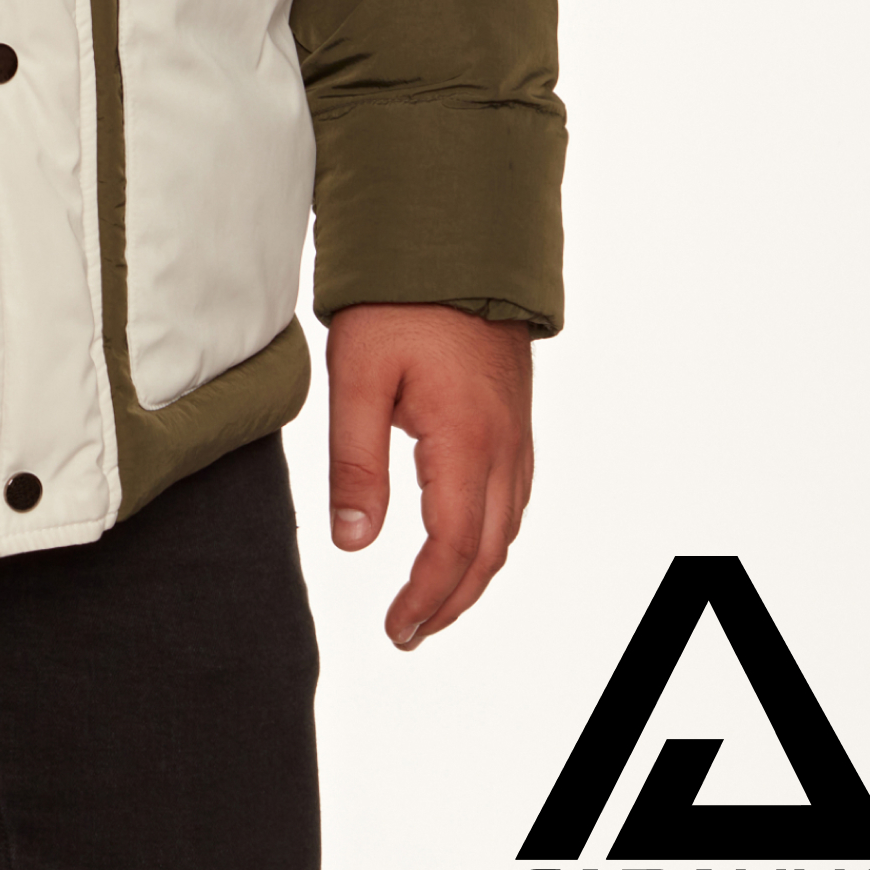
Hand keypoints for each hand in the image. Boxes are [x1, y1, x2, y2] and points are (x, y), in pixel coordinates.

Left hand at [325, 303, 533, 649]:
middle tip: (409, 631)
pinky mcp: (513, 415)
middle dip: (452, 601)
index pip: (452, 548)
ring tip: (430, 599)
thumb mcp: (358, 376)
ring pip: (507, 527)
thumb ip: (355, 462)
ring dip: (472, 573)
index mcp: (466, 443)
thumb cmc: (402, 301)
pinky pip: (513, 495)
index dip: (425, 598)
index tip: (396, 629)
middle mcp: (503, 446)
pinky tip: (463, 536)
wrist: (456, 239)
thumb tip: (354, 542)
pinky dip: (489, 534)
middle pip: (488, 551)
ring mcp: (515, 431)